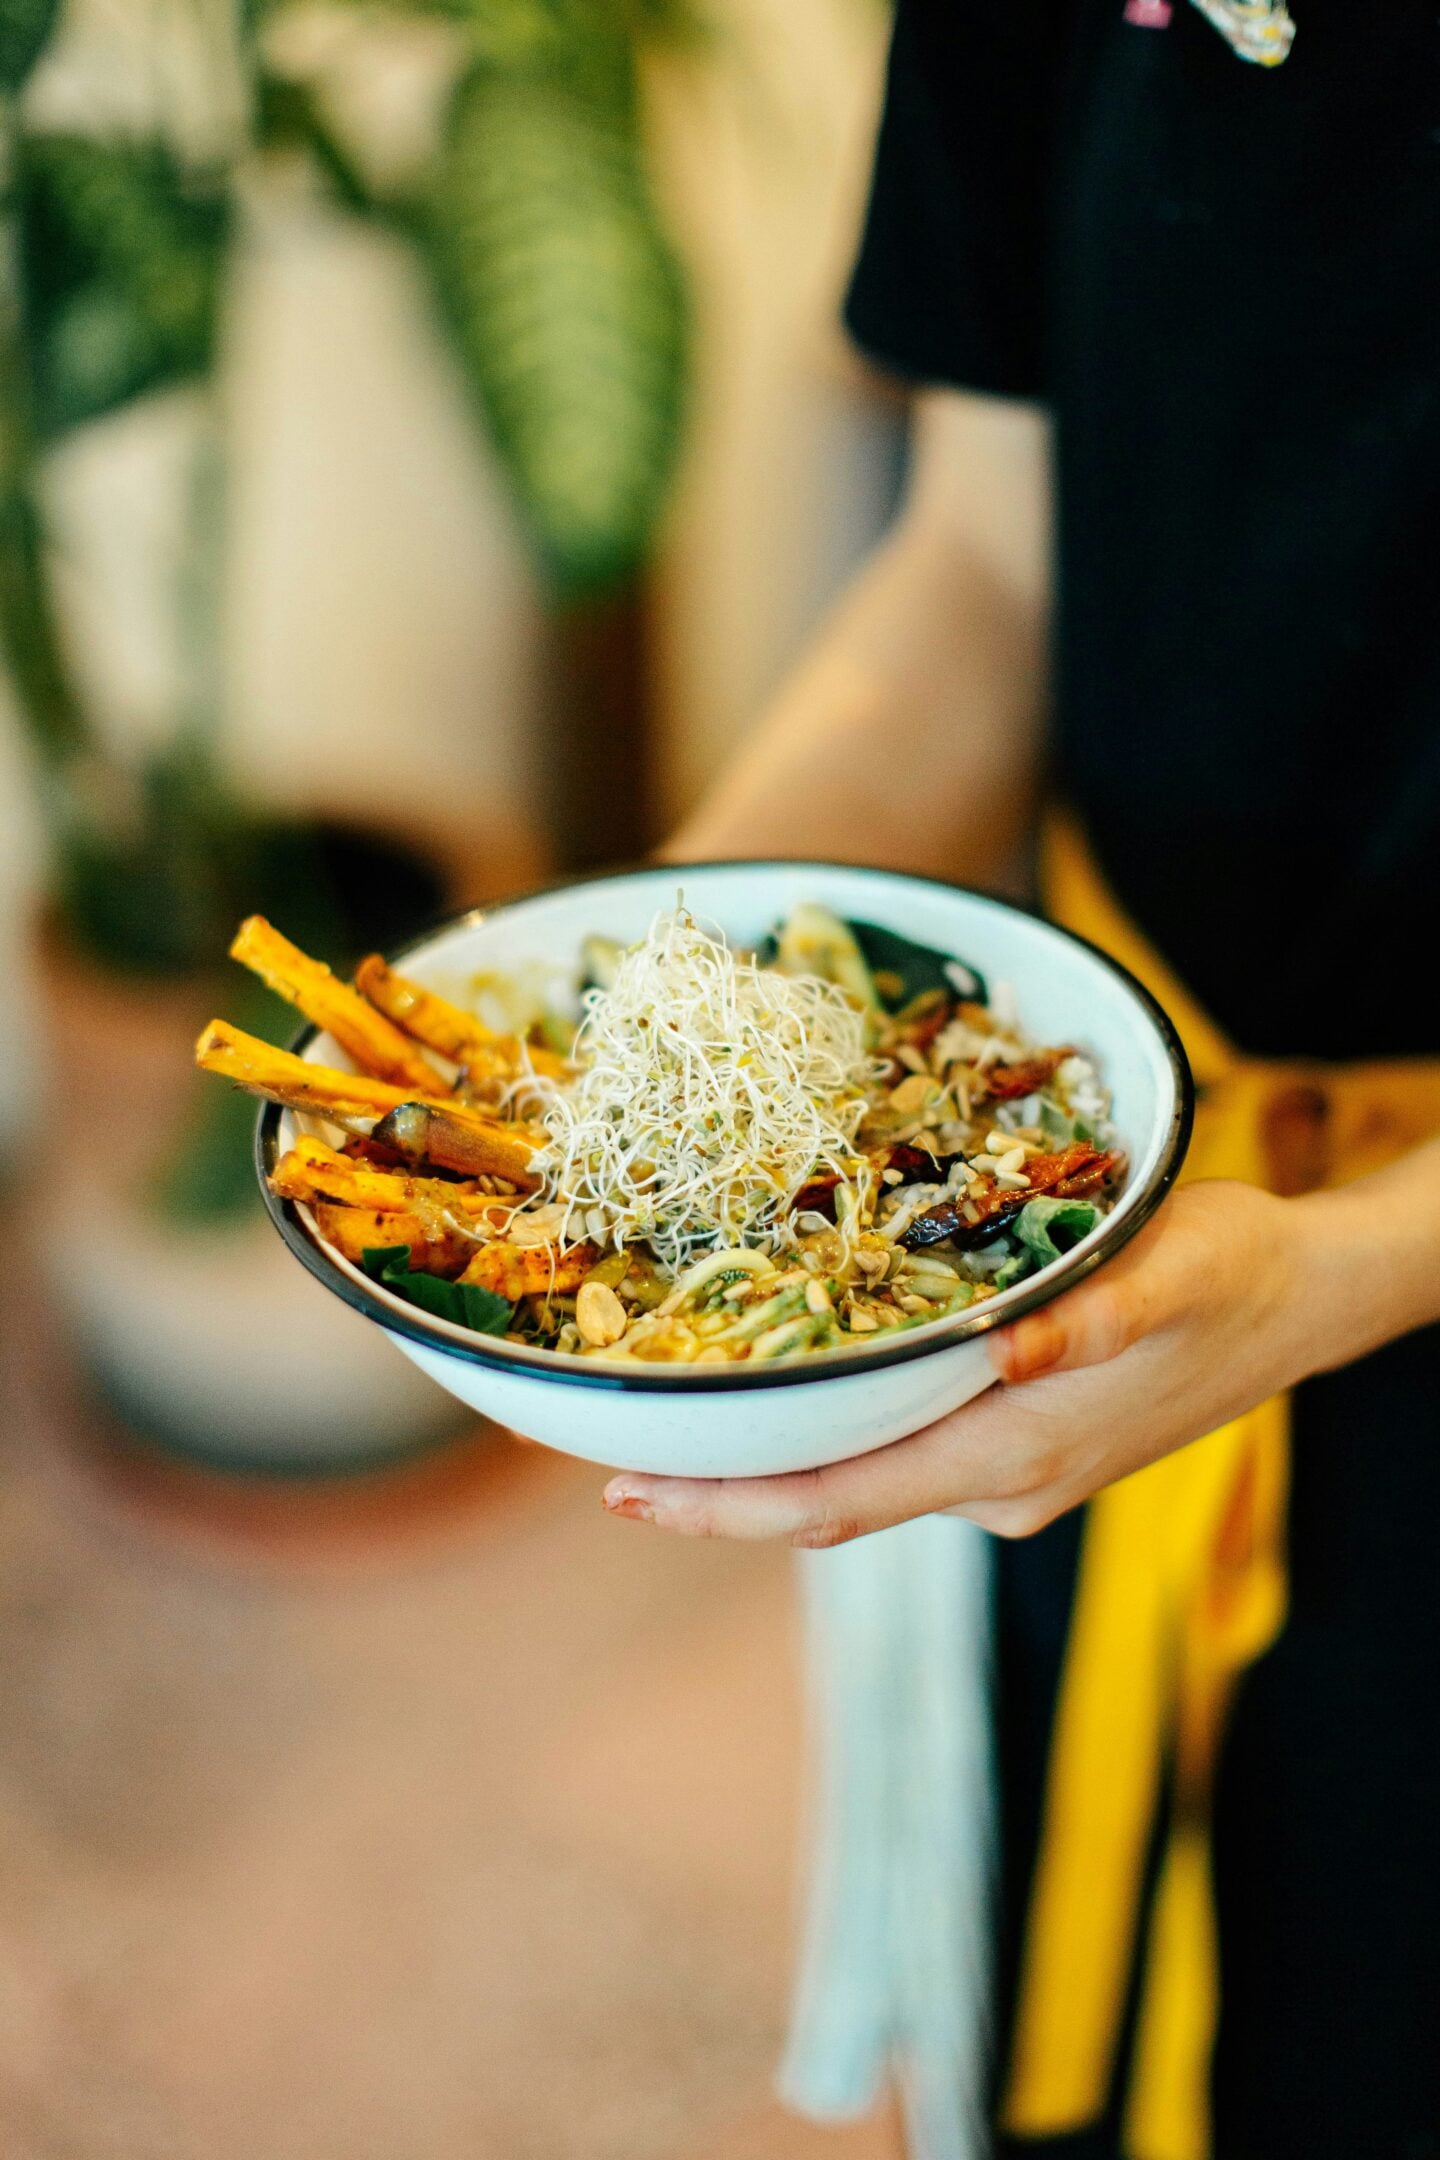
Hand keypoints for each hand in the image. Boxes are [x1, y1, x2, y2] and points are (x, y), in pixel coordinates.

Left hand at [601, 1180, 1351, 1545]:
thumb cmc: (1233, 1272)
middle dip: (716, 1491)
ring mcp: (1006, 1474)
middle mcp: (996, 1485)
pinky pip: (894, 1453)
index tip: (628, 1492)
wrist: (1300, 1302)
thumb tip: (1008, 1354)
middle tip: (604, 1462)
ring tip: (667, 1418)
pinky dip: (826, 1435)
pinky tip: (783, 1389)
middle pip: (828, 1502)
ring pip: (857, 1479)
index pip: (838, 1501)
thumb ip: (1092, 1316)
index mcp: (1011, 1457)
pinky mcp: (1017, 1446)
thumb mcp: (1171, 1270)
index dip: (727, 1505)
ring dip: (765, 1462)